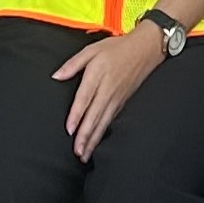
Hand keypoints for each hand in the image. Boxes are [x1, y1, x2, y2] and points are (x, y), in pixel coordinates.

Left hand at [55, 21, 169, 160]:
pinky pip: (111, 121)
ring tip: (85, 154)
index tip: (70, 130)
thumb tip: (57, 75)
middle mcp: (108, 90)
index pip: (85, 99)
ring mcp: (117, 98)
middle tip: (77, 152)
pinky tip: (97, 142)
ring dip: (94, 139)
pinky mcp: (122, 102)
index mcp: (97, 75)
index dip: (77, 115)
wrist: (147, 49)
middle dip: (86, 136)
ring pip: (103, 122)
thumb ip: (73, 64)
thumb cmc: (118, 48)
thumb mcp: (92, 49)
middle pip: (94, 116)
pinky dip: (103, 133)